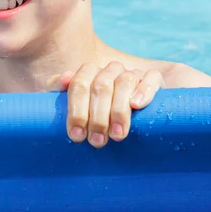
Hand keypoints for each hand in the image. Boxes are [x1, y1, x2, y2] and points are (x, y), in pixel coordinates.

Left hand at [45, 62, 163, 148]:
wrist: (119, 116)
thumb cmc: (90, 113)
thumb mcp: (70, 104)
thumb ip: (57, 89)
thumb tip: (64, 79)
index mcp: (88, 72)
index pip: (79, 85)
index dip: (76, 111)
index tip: (76, 135)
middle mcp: (109, 70)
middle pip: (101, 86)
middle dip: (97, 117)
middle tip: (97, 141)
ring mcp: (131, 72)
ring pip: (124, 83)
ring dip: (119, 111)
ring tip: (117, 136)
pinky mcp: (153, 79)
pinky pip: (151, 78)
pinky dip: (144, 90)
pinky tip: (137, 105)